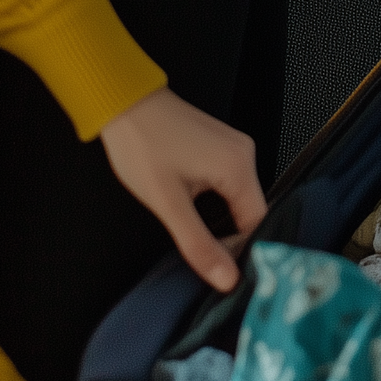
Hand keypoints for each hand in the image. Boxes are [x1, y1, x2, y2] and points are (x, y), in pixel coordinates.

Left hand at [98, 88, 265, 292]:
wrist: (121, 103)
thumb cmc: (140, 143)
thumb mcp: (167, 203)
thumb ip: (199, 244)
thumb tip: (225, 277)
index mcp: (237, 167)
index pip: (259, 224)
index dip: (243, 250)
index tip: (224, 269)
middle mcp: (243, 154)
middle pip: (252, 211)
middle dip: (232, 236)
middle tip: (206, 254)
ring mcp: (233, 147)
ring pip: (240, 198)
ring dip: (222, 219)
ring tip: (197, 231)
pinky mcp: (220, 145)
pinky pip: (230, 182)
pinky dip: (216, 201)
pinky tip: (194, 206)